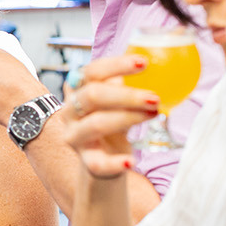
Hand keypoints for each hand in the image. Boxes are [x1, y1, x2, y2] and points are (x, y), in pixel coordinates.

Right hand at [57, 56, 157, 178]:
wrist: (104, 158)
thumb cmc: (112, 120)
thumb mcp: (116, 100)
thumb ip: (123, 85)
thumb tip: (150, 64)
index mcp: (77, 89)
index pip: (91, 71)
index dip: (117, 65)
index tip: (144, 63)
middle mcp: (70, 110)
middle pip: (93, 95)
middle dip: (127, 95)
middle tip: (154, 97)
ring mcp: (75, 136)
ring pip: (97, 123)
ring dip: (129, 117)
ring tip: (154, 114)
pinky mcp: (85, 160)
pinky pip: (97, 162)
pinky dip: (115, 162)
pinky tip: (132, 161)